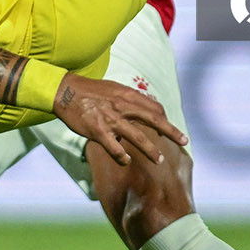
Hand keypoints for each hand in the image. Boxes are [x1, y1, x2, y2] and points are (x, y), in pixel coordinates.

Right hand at [52, 73, 186, 166]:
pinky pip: (114, 147)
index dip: (164, 119)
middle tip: (184, 142)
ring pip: (138, 137)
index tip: (169, 129)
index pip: (154, 107)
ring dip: (151, 150)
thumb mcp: (113, 88)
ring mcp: (111, 119)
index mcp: (127, 95)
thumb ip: (128, 98)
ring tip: (160, 160)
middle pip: (153, 119)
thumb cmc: (90, 90)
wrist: (65, 91)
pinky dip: (123, 156)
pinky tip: (127, 161)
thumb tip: (142, 106)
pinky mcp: (98, 131)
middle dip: (171, 132)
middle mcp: (122, 106)